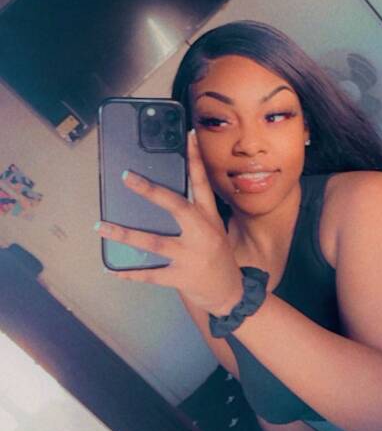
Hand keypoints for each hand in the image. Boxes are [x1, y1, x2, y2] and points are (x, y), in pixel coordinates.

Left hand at [96, 131, 243, 314]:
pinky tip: (112, 269)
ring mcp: (191, 256)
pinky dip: (130, 272)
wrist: (229, 294)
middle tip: (127, 177)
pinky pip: (150, 274)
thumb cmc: (215, 256)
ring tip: (101, 226)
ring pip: (154, 242)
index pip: (203, 183)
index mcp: (209, 218)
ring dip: (125, 234)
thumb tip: (157, 195)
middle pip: (175, 206)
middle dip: (150, 191)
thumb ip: (191, 213)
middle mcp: (202, 234)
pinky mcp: (181, 277)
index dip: (195, 159)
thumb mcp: (212, 230)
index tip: (187, 136)